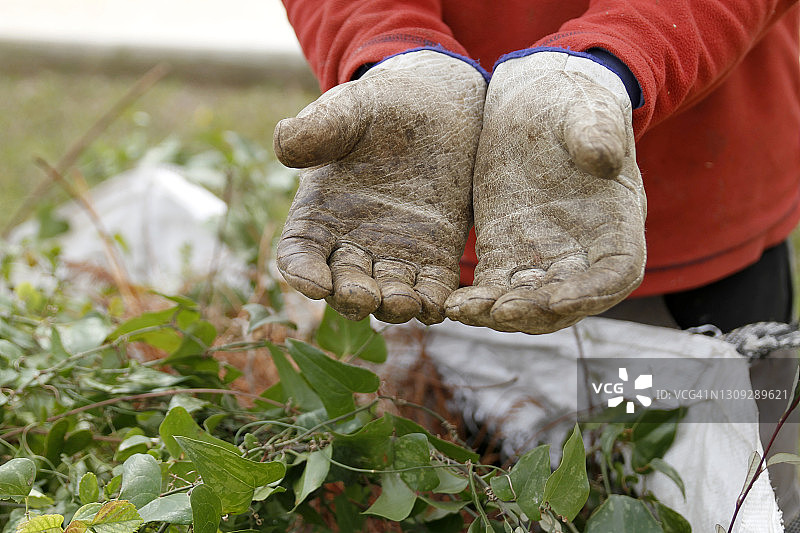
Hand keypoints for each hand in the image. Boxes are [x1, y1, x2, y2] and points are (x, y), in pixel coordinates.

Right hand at [274, 50, 485, 323]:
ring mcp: (395, 255)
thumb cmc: (379, 107)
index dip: (302, 273)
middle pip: (343, 286)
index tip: (314, 283)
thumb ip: (318, 128)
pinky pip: (431, 290)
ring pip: (388, 296)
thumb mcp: (348, 110)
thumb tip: (283, 143)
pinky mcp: (435, 257)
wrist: (436, 105)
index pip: (300, 255)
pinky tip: (439, 305)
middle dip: (352, 297)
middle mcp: (352, 244)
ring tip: (406, 303)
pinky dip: (434, 303)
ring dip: (395, 307)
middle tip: (365, 297)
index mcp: (318, 216)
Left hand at [445, 51, 645, 333]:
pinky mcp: (505, 251)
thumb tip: (603, 158)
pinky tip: (452, 304)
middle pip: (566, 301)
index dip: (590, 293)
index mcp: (618, 222)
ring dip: (499, 313)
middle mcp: (582, 250)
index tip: (558, 300)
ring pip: (526, 302)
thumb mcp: (588, 110)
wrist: (534, 99)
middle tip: (499, 311)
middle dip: (535, 312)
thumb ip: (598, 132)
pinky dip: (477, 301)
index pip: (615, 274)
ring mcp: (542, 255)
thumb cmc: (572, 101)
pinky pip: (494, 287)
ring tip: (464, 311)